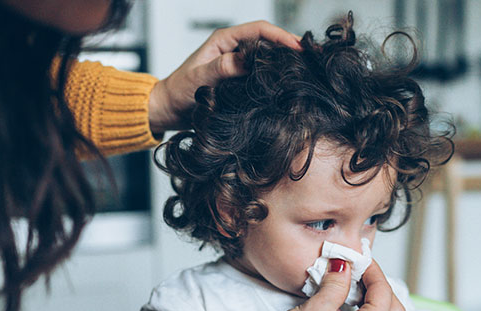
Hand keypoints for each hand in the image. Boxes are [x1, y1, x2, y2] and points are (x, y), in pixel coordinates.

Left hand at [148, 20, 300, 132]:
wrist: (169, 109)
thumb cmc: (179, 92)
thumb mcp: (198, 79)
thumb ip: (221, 69)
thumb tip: (246, 62)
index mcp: (223, 40)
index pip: (259, 30)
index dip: (281, 36)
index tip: (298, 47)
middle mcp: (232, 48)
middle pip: (268, 40)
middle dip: (289, 46)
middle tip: (310, 58)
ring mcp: (236, 63)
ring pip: (266, 56)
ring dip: (284, 61)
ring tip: (305, 69)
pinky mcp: (238, 78)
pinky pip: (260, 72)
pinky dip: (275, 75)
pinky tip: (287, 83)